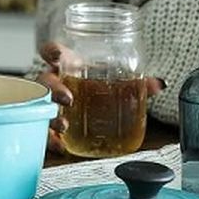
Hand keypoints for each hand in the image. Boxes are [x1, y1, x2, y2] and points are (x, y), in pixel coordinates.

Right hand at [34, 40, 162, 153]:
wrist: (85, 111)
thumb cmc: (92, 88)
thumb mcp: (113, 83)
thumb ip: (135, 84)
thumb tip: (159, 85)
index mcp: (68, 66)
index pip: (52, 52)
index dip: (51, 51)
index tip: (57, 56)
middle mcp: (55, 83)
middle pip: (44, 81)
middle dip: (53, 89)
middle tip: (68, 98)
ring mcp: (49, 104)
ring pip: (39, 107)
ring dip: (50, 116)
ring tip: (64, 126)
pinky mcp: (48, 124)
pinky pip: (43, 132)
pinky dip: (51, 141)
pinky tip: (61, 146)